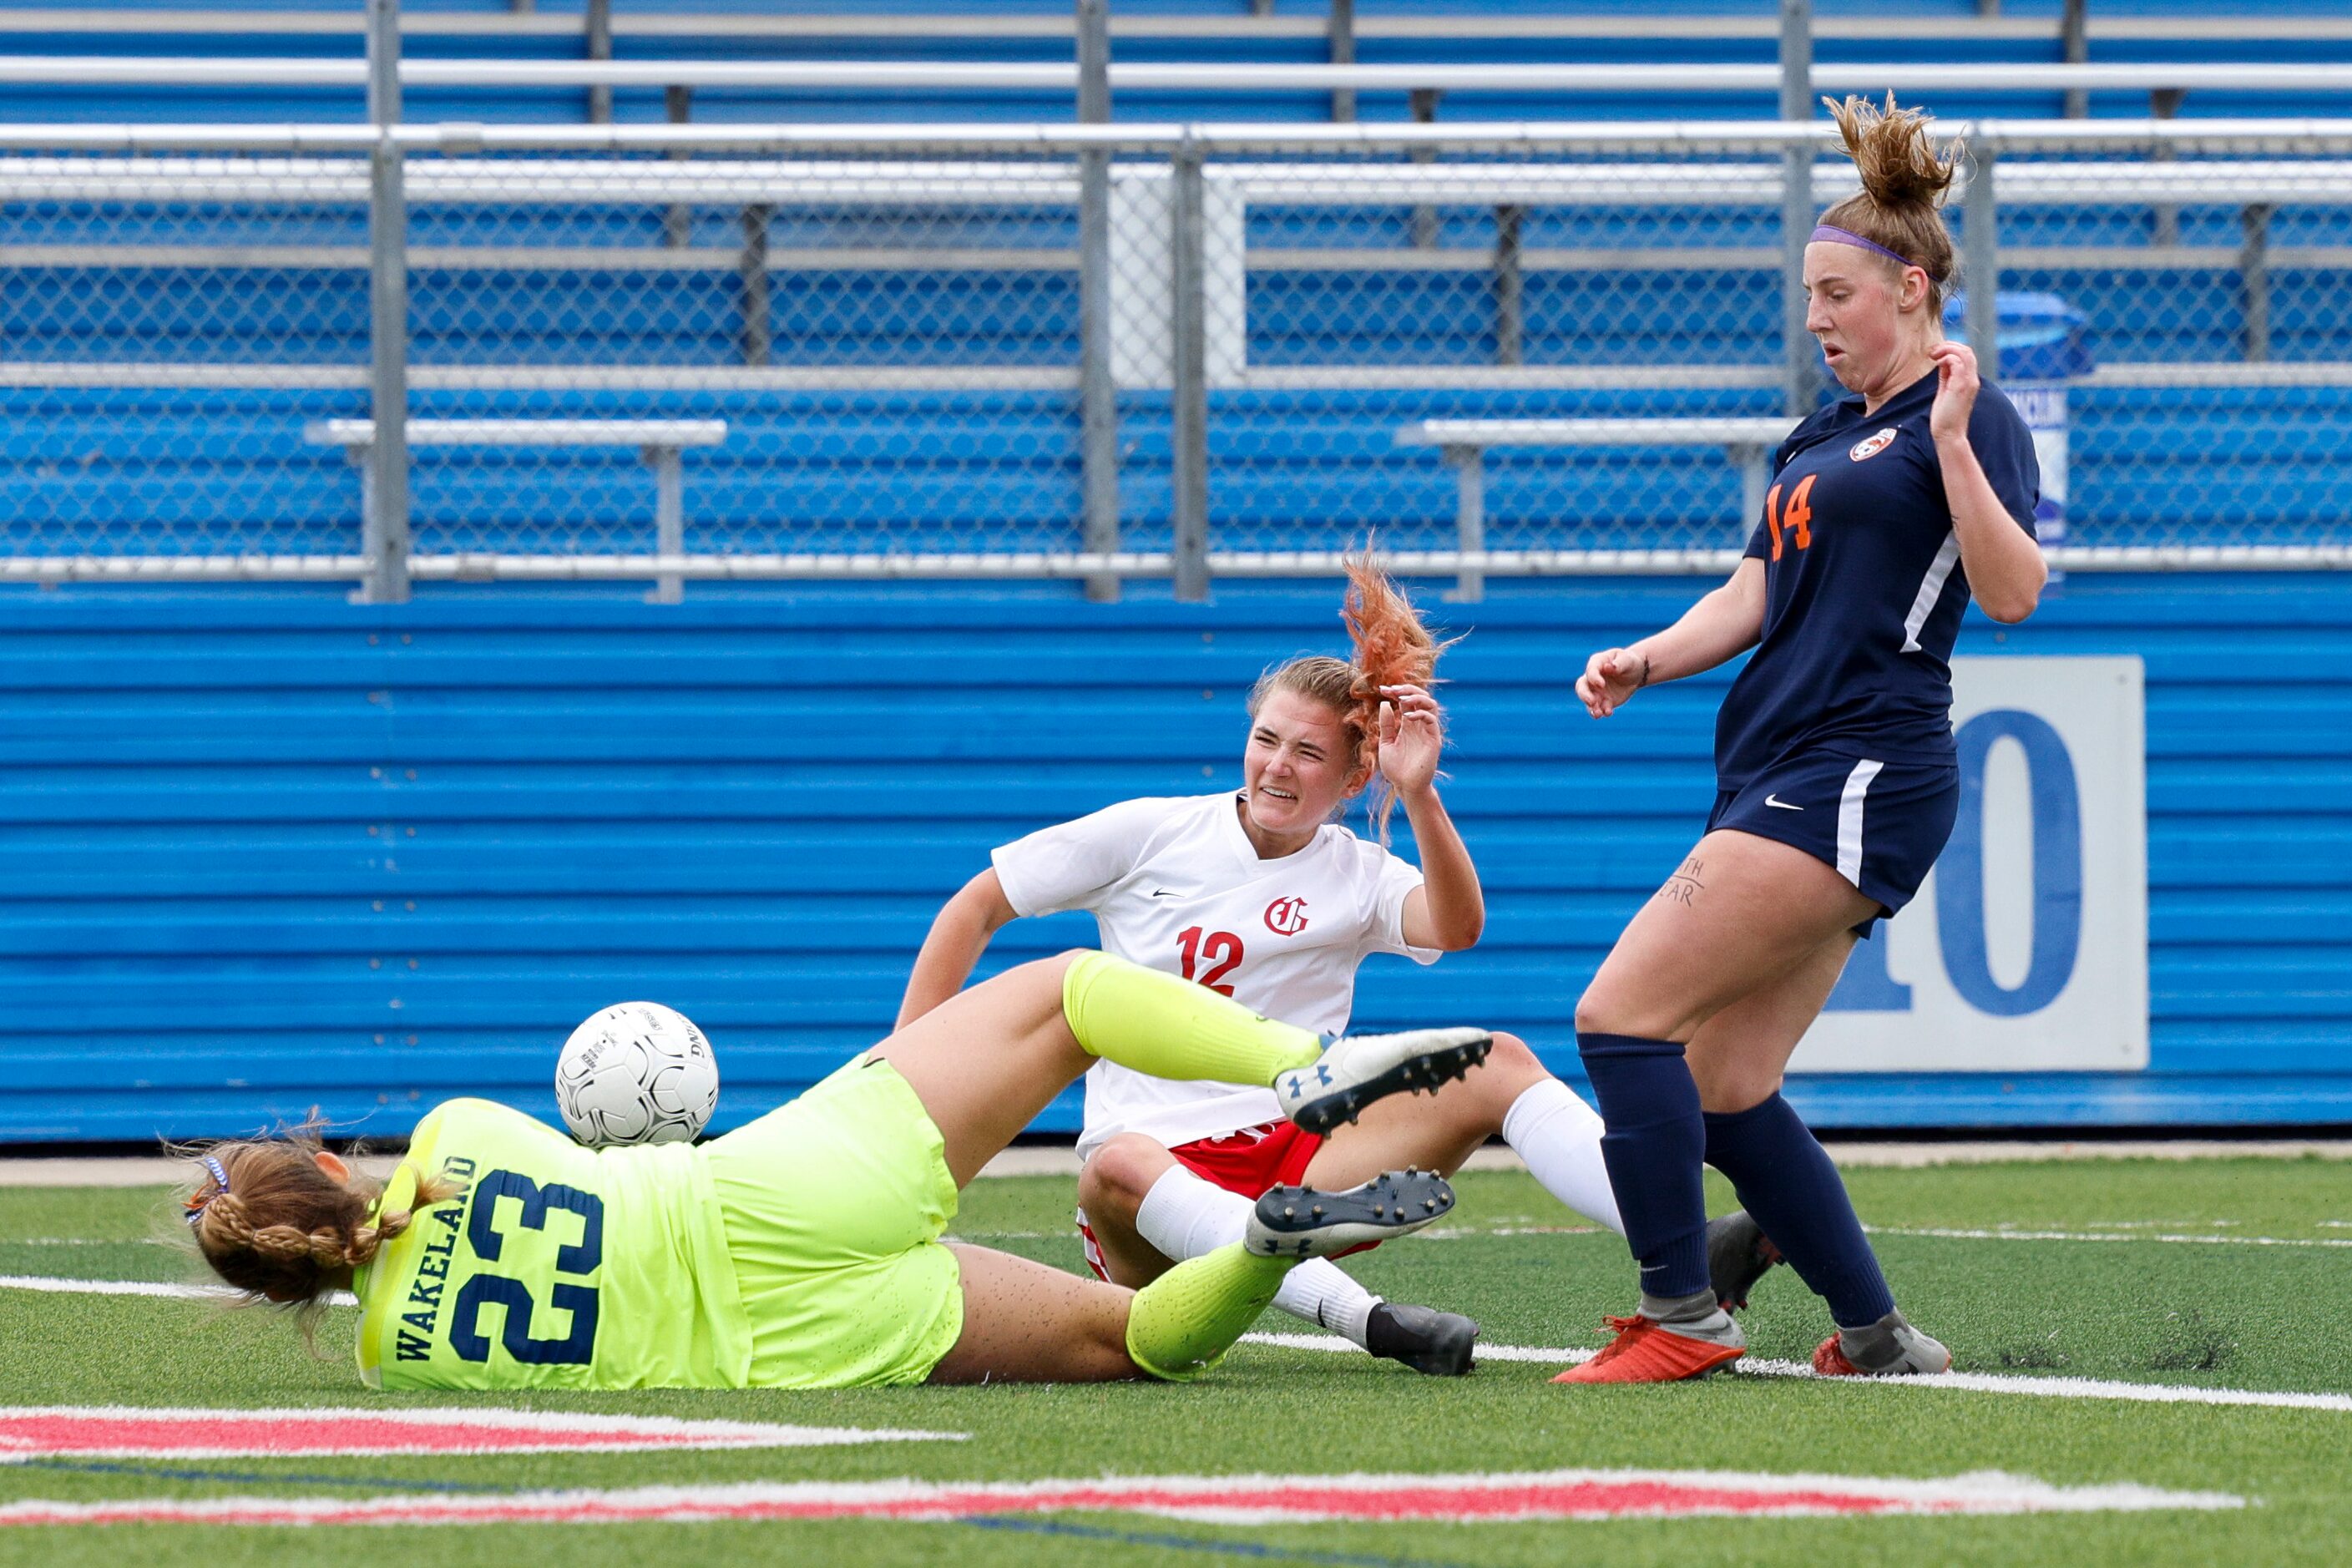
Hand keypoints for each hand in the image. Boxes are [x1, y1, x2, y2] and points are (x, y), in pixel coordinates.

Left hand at [1375, 683, 1443, 797]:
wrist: (1405, 787)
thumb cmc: (1396, 768)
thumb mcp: (1386, 743)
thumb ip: (1386, 724)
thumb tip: (1385, 703)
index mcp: (1408, 724)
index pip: (1405, 701)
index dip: (1396, 692)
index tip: (1382, 689)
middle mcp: (1419, 725)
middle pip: (1420, 697)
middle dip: (1407, 689)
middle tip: (1393, 689)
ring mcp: (1427, 731)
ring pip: (1430, 704)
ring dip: (1417, 697)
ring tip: (1402, 698)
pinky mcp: (1434, 740)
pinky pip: (1431, 720)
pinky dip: (1420, 713)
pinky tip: (1407, 716)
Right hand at [1574, 648, 1645, 717]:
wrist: (1635, 674)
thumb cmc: (1629, 663)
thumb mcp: (1627, 660)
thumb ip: (1618, 664)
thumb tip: (1607, 667)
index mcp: (1597, 663)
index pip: (1590, 671)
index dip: (1594, 678)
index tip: (1601, 684)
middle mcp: (1592, 678)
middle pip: (1581, 686)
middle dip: (1584, 695)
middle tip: (1592, 702)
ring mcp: (1596, 691)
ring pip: (1588, 700)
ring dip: (1591, 708)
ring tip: (1598, 714)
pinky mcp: (1602, 701)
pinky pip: (1599, 708)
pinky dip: (1602, 712)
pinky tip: (1608, 712)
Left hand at [1929, 340, 1978, 446]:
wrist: (1948, 434)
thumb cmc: (1944, 416)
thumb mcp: (1945, 390)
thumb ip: (1946, 376)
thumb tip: (1942, 362)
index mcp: (1969, 380)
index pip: (1966, 355)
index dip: (1951, 349)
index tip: (1935, 353)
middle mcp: (1972, 379)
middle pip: (1967, 351)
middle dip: (1949, 346)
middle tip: (1932, 352)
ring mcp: (1968, 382)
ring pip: (1965, 353)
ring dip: (1947, 349)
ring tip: (1933, 355)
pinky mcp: (1961, 386)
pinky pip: (1957, 362)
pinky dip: (1946, 358)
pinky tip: (1937, 364)